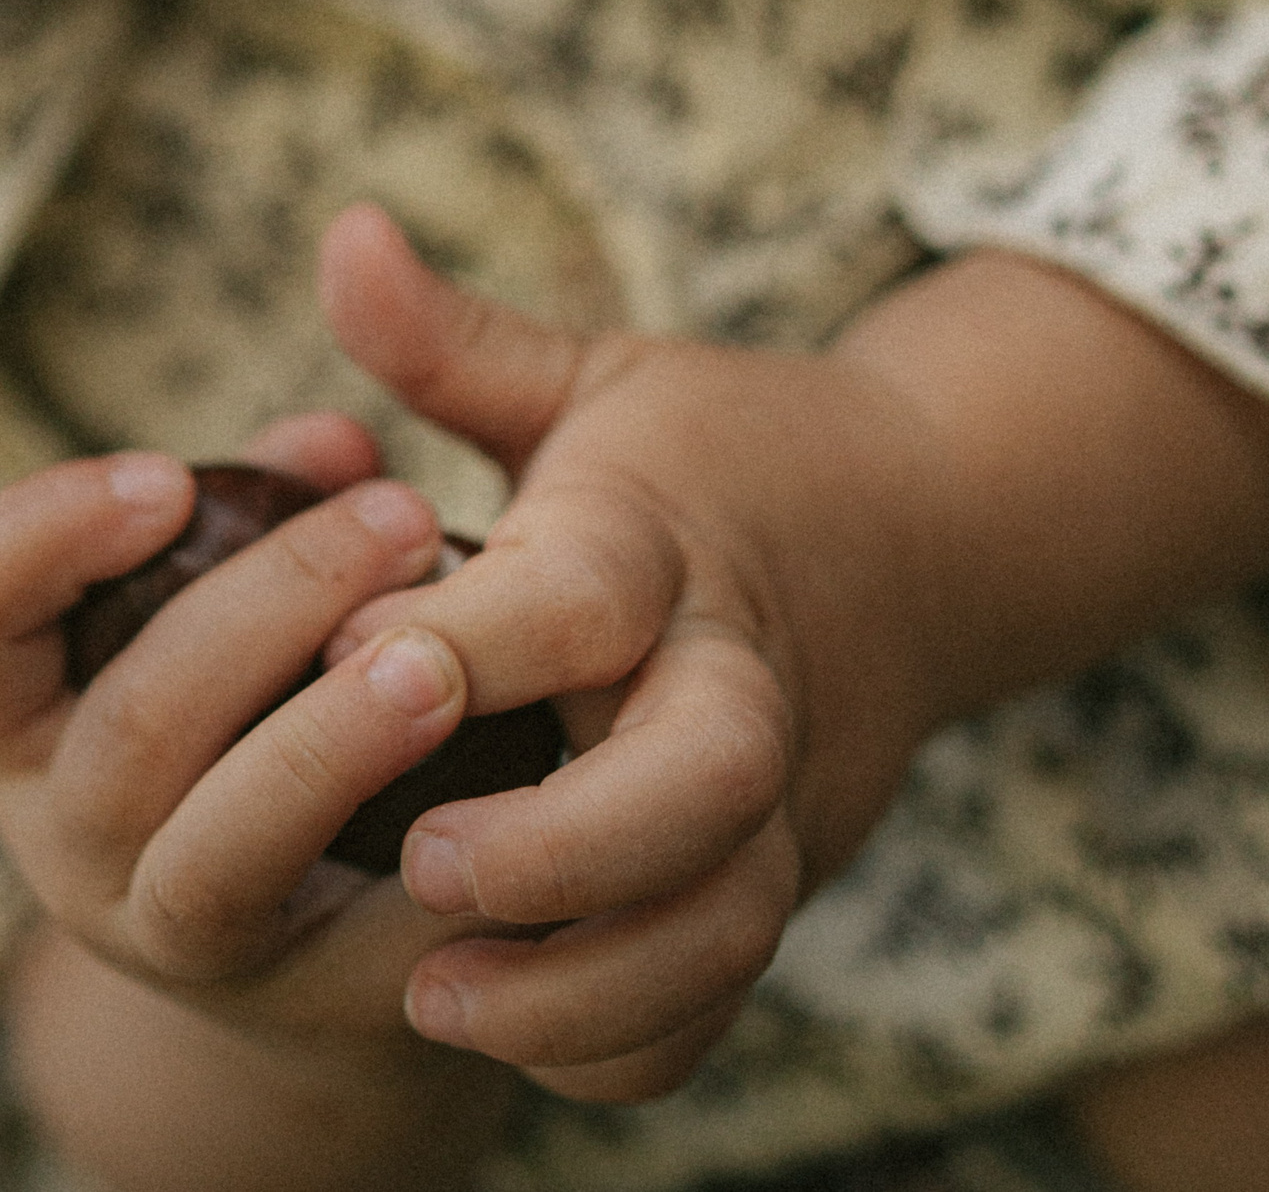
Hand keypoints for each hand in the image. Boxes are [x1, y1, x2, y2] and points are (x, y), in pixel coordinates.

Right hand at [0, 408, 492, 1049]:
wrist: (325, 935)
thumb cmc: (268, 711)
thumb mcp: (250, 602)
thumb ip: (277, 509)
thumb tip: (334, 444)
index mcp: (24, 712)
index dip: (40, 538)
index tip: (168, 477)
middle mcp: (64, 833)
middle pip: (134, 720)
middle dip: (274, 601)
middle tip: (400, 516)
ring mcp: (166, 929)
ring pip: (223, 840)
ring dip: (335, 737)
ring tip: (440, 660)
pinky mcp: (294, 991)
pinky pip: (348, 930)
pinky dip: (414, 847)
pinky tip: (491, 767)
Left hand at [310, 206, 947, 1103]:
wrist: (931, 532)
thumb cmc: (719, 450)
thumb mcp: (598, 376)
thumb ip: (456, 338)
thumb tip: (337, 231)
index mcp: (667, 538)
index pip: (585, 590)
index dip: (468, 632)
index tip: (347, 657)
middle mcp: (738, 674)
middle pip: (701, 777)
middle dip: (566, 840)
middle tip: (424, 866)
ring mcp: (781, 792)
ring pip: (727, 918)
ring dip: (588, 979)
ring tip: (433, 998)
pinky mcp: (788, 872)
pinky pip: (727, 993)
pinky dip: (631, 1037)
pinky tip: (512, 1033)